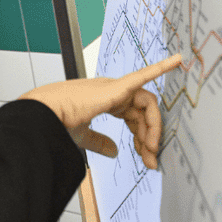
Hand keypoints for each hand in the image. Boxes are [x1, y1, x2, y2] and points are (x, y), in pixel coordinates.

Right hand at [19, 54, 180, 168]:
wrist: (44, 115)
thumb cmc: (55, 121)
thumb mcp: (82, 135)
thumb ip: (99, 141)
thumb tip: (114, 151)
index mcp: (104, 100)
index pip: (133, 118)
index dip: (141, 138)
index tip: (145, 158)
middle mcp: (111, 91)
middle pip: (143, 114)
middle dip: (149, 138)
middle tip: (151, 160)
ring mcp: (114, 87)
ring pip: (147, 105)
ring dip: (153, 127)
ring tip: (151, 149)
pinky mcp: (117, 87)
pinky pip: (143, 76)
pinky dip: (160, 68)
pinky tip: (177, 61)